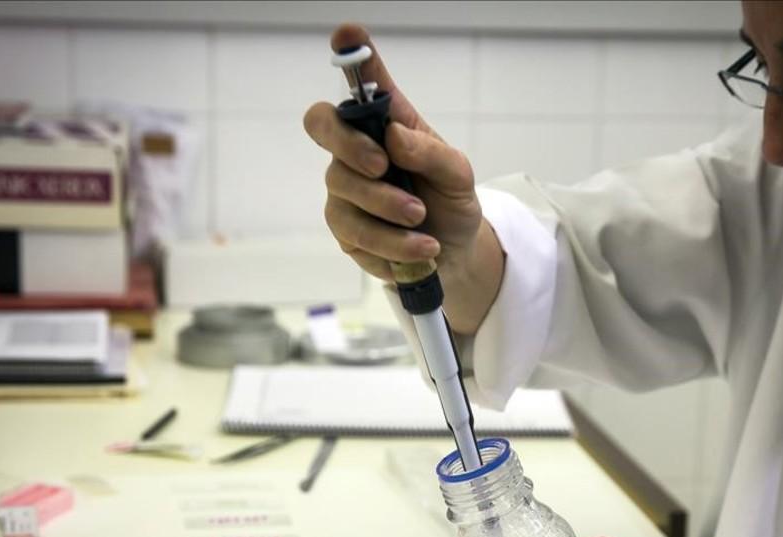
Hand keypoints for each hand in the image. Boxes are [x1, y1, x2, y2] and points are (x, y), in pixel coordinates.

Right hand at [303, 24, 500, 332]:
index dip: (350, 57)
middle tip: (385, 166)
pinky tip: (421, 250)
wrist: (455, 254)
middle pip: (324, 128)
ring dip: (387, 211)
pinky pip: (355, 237)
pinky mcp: (346, 233)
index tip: (348, 35)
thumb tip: (394, 137)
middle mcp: (356, 151)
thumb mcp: (458, 175)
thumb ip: (431, 153)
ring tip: (424, 224)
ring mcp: (345, 192)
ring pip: (342, 192)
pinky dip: (393, 245)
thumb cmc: (451, 202)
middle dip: (353, 146)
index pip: (357, 85)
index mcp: (385, 125)